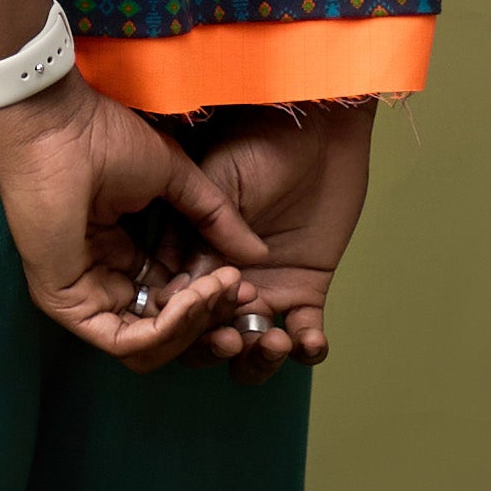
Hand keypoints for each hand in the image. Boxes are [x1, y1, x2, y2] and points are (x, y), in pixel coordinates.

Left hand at [0, 75, 269, 372]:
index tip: (246, 283)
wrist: (61, 127)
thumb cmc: (105, 140)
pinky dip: (168, 328)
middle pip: (166, 331)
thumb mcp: (178, 181)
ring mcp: (83, 298)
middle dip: (210, 317)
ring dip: (194, 322)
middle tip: (239, 291)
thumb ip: (217, 220)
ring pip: (149, 345)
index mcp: (122, 256)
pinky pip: (126, 342)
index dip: (213, 300)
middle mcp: (102, 283)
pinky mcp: (68, 306)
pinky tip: (191, 296)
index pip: (174, 301)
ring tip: (218, 285)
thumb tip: (258, 254)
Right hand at [184, 102, 377, 379]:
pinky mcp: (306, 291)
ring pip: (251, 350)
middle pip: (205, 340)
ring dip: (257, 359)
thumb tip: (177, 290)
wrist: (318, 131)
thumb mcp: (218, 182)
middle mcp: (223, 283)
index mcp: (191, 257)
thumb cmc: (260, 143)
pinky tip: (308, 340)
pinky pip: (304, 336)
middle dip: (215, 348)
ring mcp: (265, 290)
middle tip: (234, 336)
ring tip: (273, 340)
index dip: (178, 321)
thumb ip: (200, 233)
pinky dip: (306, 349)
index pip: (172, 307)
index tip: (192, 316)